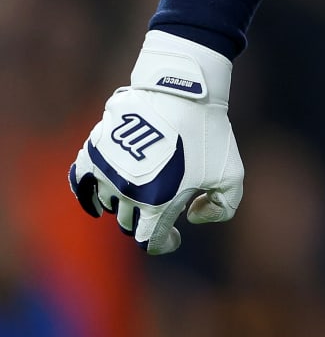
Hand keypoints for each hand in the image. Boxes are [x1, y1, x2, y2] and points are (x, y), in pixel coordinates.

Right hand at [69, 31, 243, 253]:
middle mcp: (127, 194)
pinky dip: (88, 196)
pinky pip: (81, 184)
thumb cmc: (209, 134)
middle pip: (130, 223)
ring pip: (111, 204)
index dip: (165, 243)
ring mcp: (107, 173)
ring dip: (127, 204)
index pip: (151, 241)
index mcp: (158, 204)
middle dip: (147, 220)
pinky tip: (99, 200)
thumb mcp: (232, 175)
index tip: (175, 237)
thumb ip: (222, 208)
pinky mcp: (93, 153)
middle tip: (164, 206)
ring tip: (144, 191)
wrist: (183, 92)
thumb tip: (192, 216)